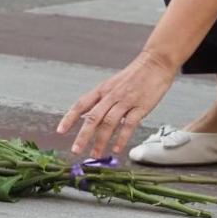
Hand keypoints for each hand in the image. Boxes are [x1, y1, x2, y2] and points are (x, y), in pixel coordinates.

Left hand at [57, 50, 176, 157]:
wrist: (156, 63)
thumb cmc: (135, 76)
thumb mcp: (113, 84)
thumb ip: (102, 100)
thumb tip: (90, 118)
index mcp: (102, 89)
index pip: (81, 104)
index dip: (69, 118)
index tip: (60, 131)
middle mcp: (111, 95)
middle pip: (93, 117)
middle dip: (83, 135)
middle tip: (76, 150)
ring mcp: (126, 101)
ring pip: (109, 123)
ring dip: (101, 141)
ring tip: (96, 154)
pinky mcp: (141, 107)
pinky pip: (129, 125)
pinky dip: (121, 138)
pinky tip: (117, 149)